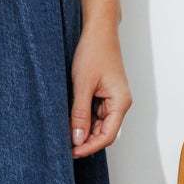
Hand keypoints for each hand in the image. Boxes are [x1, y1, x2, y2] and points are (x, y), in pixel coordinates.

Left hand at [69, 23, 131, 156]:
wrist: (98, 31)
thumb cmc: (94, 52)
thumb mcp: (82, 85)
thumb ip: (80, 113)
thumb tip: (77, 138)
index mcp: (120, 102)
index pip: (107, 135)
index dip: (89, 147)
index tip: (72, 152)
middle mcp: (120, 103)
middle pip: (104, 132)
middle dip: (85, 141)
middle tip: (64, 146)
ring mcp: (112, 99)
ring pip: (98, 124)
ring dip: (83, 130)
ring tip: (64, 134)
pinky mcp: (104, 94)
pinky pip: (95, 113)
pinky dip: (83, 119)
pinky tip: (69, 121)